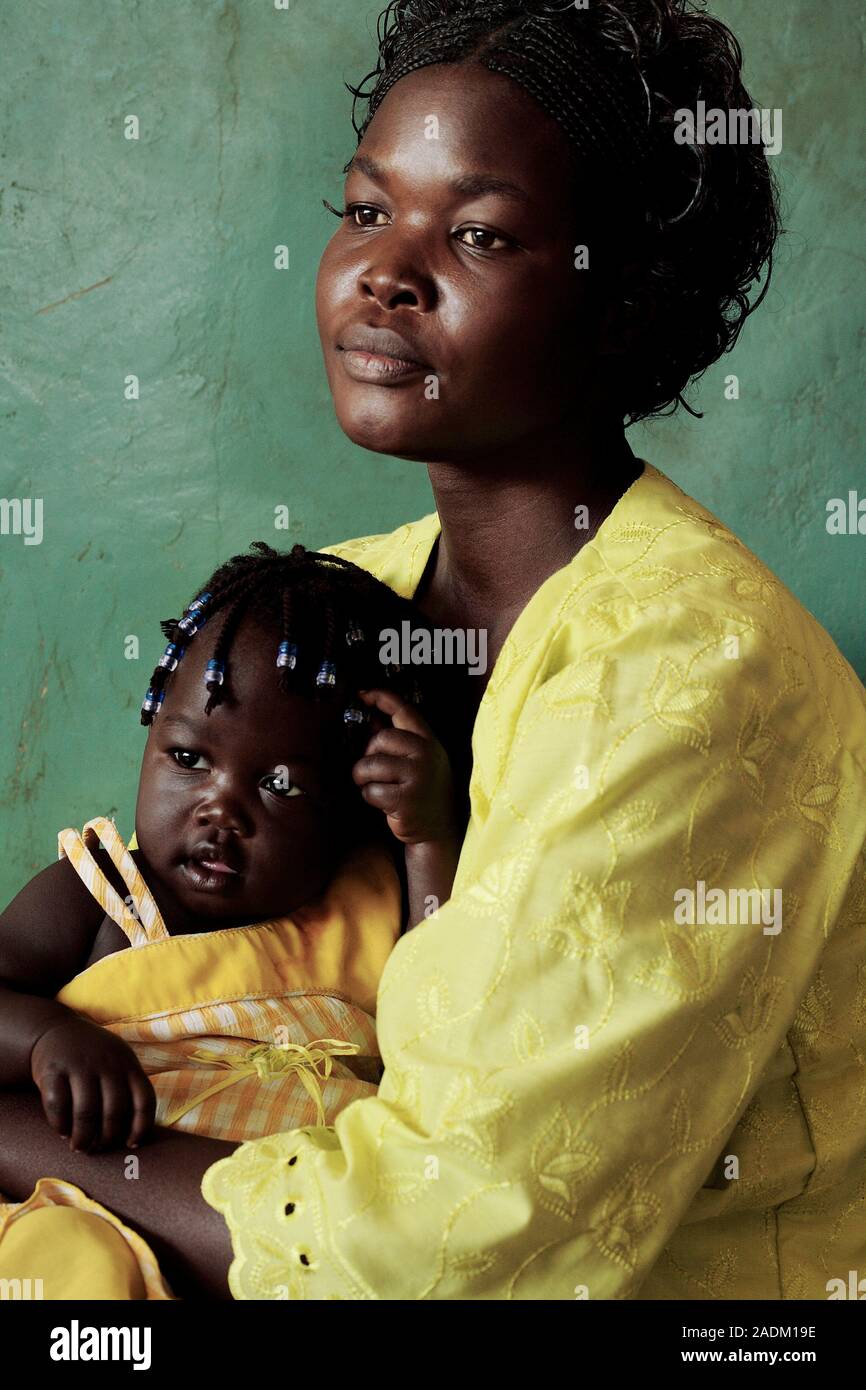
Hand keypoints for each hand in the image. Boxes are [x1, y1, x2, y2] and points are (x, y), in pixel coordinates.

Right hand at [30, 1016, 155, 1152]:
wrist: (56, 1030)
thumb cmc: (95, 1058)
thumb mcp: (119, 1063)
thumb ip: (128, 1090)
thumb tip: (132, 1138)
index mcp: (128, 1064)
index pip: (144, 1100)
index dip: (140, 1128)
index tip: (131, 1145)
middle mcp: (107, 1064)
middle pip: (114, 1112)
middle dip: (107, 1138)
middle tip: (98, 1148)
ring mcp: (79, 1065)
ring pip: (86, 1112)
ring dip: (83, 1137)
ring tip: (79, 1146)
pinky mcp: (53, 1070)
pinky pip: (58, 1106)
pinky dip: (60, 1125)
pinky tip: (62, 1132)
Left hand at [352, 688, 459, 845]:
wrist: (437, 830)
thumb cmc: (420, 791)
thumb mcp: (415, 761)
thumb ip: (396, 740)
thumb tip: (370, 719)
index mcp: (428, 741)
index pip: (403, 709)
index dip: (381, 697)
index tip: (362, 694)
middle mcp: (426, 754)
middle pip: (380, 738)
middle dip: (367, 754)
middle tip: (371, 770)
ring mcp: (418, 776)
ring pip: (370, 765)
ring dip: (364, 778)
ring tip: (375, 786)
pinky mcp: (406, 799)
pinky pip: (371, 790)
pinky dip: (370, 797)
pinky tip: (385, 803)